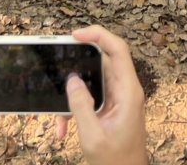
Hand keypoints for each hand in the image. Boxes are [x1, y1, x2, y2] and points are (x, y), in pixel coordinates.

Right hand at [58, 25, 147, 164]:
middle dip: (78, 63)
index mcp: (128, 92)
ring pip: (91, 81)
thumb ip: (80, 106)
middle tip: (58, 62)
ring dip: (72, 95)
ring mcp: (118, 98)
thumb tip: (72, 79)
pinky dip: (74, 110)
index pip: (118, 50)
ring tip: (59, 114)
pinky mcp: (110, 107)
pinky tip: (63, 130)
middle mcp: (125, 90)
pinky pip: (89, 98)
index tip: (75, 35)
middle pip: (102, 61)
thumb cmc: (116, 162)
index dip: (98, 35)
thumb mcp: (92, 136)